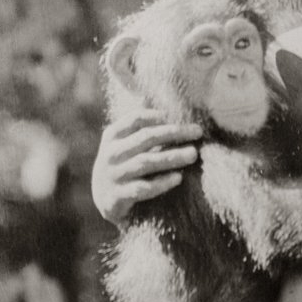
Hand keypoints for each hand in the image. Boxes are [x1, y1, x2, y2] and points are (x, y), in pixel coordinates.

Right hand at [92, 110, 201, 224]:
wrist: (104, 201)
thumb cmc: (122, 167)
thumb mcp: (123, 145)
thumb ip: (137, 128)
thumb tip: (154, 100)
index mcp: (112, 137)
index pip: (135, 119)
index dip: (157, 116)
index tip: (177, 118)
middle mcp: (111, 154)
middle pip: (146, 138)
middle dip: (174, 133)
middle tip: (197, 132)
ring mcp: (114, 175)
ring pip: (146, 162)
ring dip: (172, 157)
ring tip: (193, 154)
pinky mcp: (118, 197)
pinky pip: (143, 188)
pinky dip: (161, 183)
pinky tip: (178, 178)